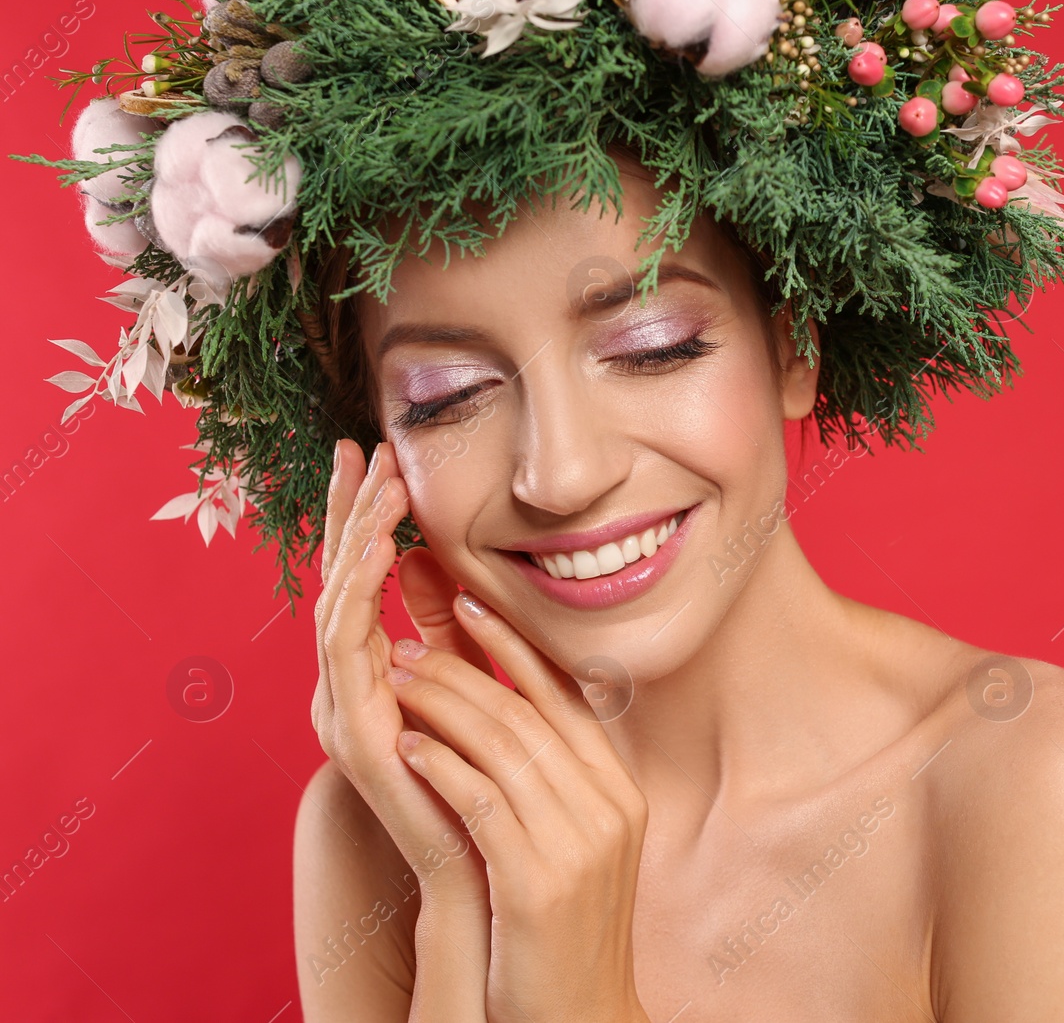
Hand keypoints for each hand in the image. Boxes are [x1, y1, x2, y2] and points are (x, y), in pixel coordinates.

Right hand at [311, 439, 494, 1014]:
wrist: (474, 864)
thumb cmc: (478, 776)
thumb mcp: (465, 685)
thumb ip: (448, 631)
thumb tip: (433, 562)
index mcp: (371, 670)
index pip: (359, 578)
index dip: (362, 517)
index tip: (375, 454)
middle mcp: (345, 684)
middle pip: (336, 580)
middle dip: (347, 511)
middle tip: (359, 448)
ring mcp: (341, 706)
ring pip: (337, 603)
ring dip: (353, 540)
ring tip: (374, 486)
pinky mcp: (352, 729)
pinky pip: (347, 647)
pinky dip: (359, 594)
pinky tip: (376, 550)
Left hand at [386, 592, 650, 1022]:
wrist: (578, 1017)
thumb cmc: (561, 930)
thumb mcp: (577, 843)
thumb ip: (556, 781)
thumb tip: (510, 716)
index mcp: (619, 792)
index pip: (566, 697)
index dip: (515, 646)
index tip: (471, 603)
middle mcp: (608, 809)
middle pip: (528, 715)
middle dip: (463, 669)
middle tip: (407, 641)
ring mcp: (578, 846)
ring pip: (502, 749)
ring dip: (442, 705)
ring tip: (394, 679)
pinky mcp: (537, 884)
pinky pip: (482, 805)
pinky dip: (441, 767)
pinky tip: (406, 746)